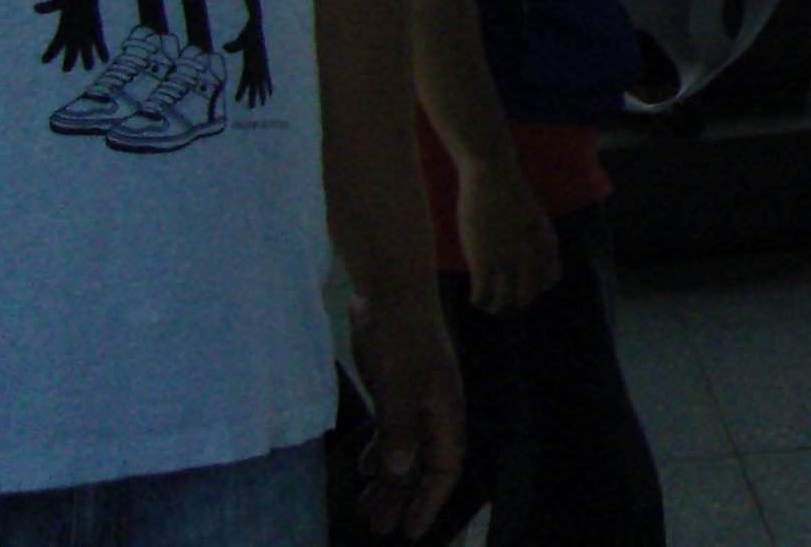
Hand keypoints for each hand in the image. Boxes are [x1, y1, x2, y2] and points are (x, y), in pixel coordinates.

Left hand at [346, 280, 464, 536]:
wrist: (390, 287)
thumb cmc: (398, 336)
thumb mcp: (397, 387)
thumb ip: (399, 431)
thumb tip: (399, 473)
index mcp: (445, 410)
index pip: (445, 467)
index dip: (429, 502)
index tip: (409, 533)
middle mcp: (435, 408)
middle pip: (424, 464)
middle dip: (402, 498)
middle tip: (376, 527)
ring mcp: (417, 396)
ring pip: (406, 448)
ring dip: (388, 479)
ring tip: (366, 506)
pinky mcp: (397, 385)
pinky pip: (393, 430)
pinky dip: (381, 451)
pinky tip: (365, 466)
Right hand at [455, 158, 560, 315]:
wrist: (493, 176)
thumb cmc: (509, 195)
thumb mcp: (533, 221)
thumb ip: (532, 244)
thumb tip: (522, 269)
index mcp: (547, 245)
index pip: (549, 282)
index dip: (535, 288)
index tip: (519, 286)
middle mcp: (531, 256)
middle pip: (527, 298)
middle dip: (514, 306)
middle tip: (501, 304)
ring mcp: (507, 260)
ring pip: (504, 303)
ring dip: (494, 308)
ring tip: (486, 304)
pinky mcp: (483, 260)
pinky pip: (482, 295)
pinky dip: (478, 301)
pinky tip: (474, 297)